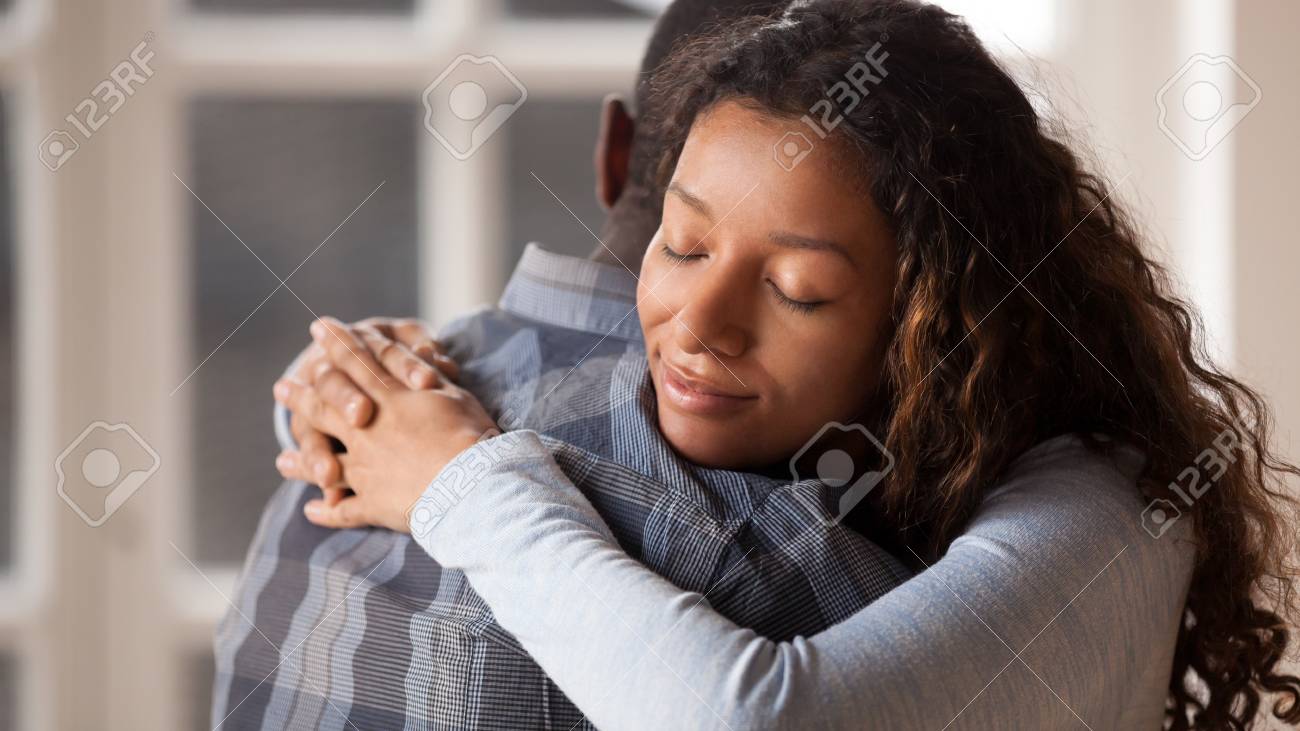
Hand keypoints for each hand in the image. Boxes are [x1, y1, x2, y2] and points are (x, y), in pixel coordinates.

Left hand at [273, 317, 497, 532]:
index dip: (337, 344)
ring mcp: (366, 468)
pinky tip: (313, 510)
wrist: (471, 483)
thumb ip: (431, 379)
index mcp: (390, 399)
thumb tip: (421, 360)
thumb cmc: (469, 434)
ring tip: (281, 462)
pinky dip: (328, 510)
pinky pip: (345, 510)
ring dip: (304, 461)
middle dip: (302, 397)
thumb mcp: (454, 395)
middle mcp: (368, 430)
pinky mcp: (374, 503)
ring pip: (326, 462)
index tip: (319, 327)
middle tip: (281, 389)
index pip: (357, 363)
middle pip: (326, 409)